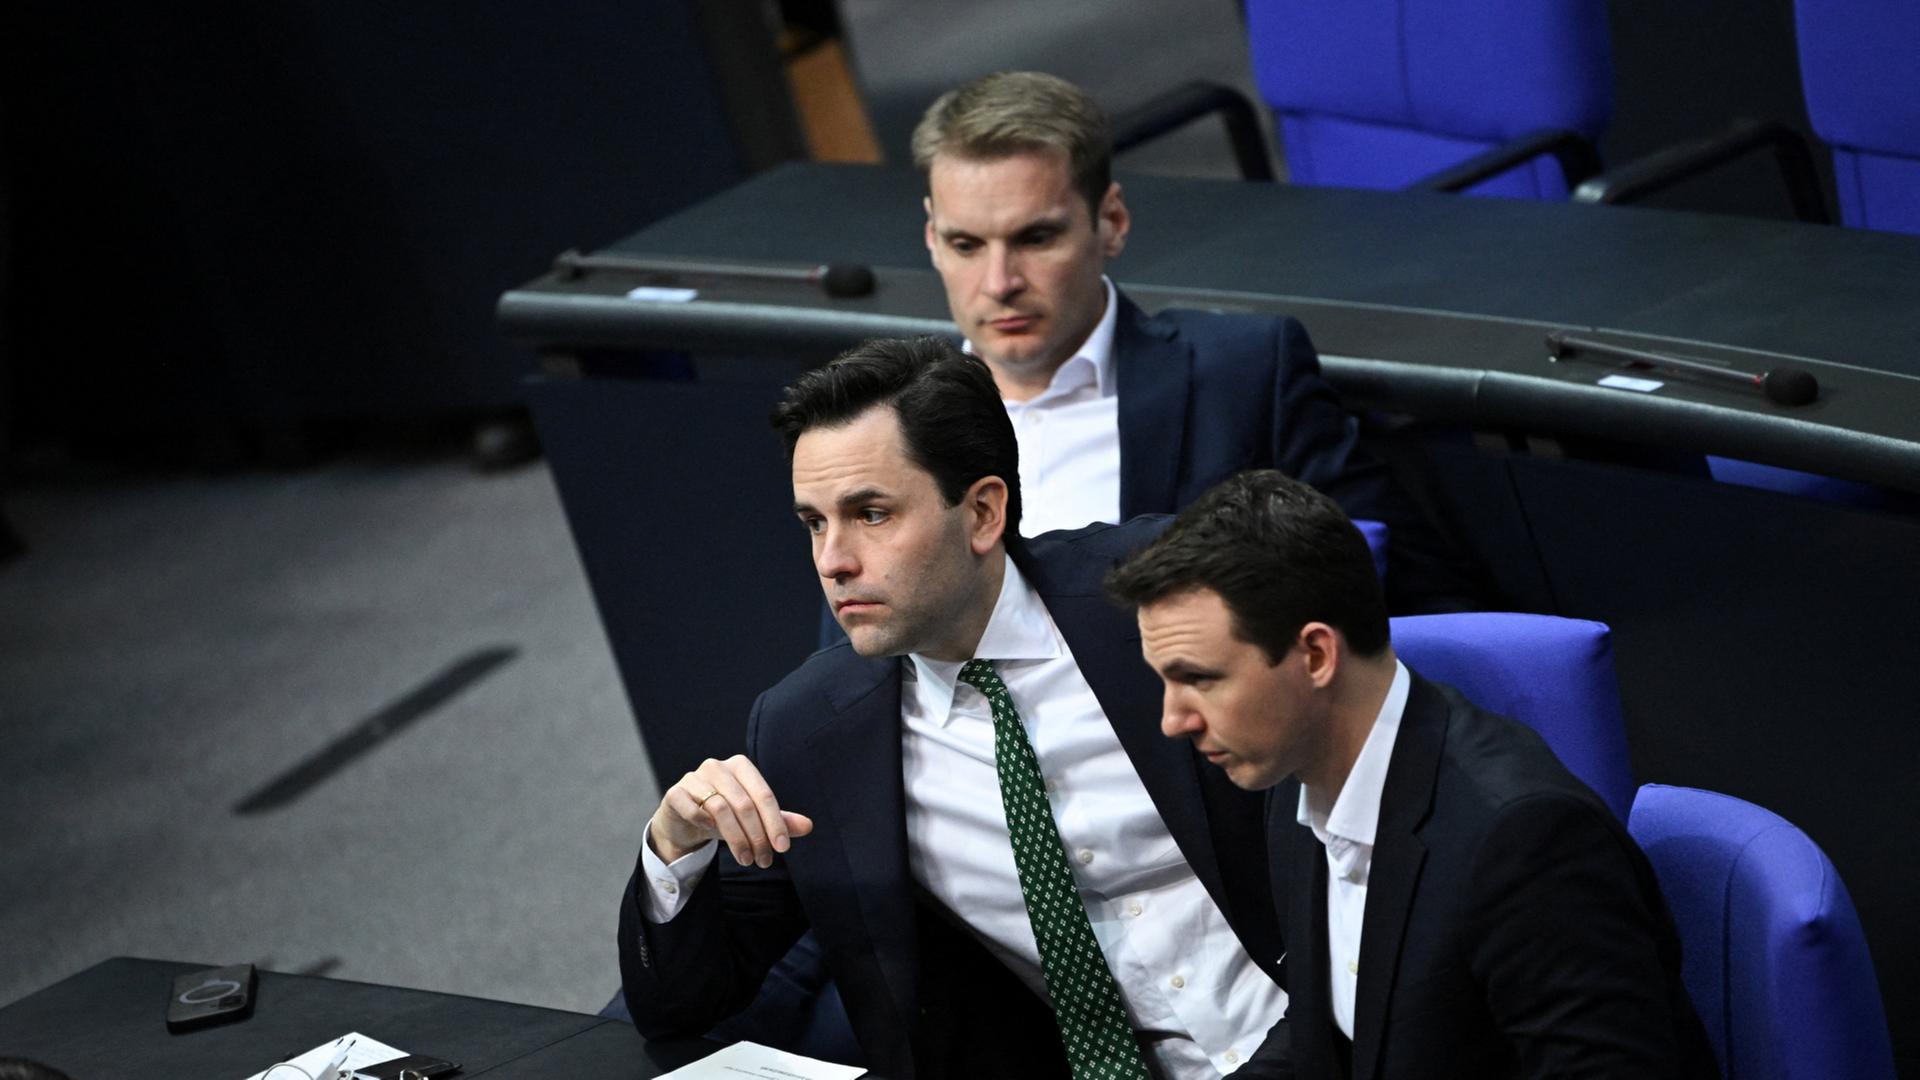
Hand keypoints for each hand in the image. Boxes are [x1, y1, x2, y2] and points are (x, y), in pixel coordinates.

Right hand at [648, 755, 814, 867]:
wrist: (684, 821)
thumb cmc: (723, 816)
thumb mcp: (753, 819)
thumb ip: (779, 820)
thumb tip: (808, 826)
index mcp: (740, 766)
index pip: (764, 794)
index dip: (775, 823)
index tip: (782, 848)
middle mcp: (717, 767)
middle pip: (744, 804)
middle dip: (757, 836)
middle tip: (763, 861)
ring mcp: (693, 778)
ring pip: (721, 808)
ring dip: (736, 838)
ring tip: (746, 859)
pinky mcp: (675, 793)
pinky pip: (692, 808)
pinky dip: (704, 823)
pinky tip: (712, 835)